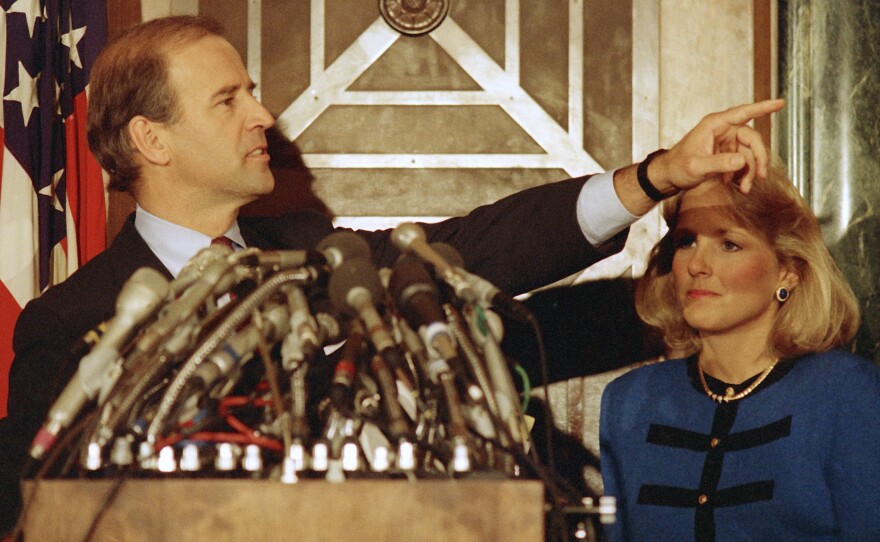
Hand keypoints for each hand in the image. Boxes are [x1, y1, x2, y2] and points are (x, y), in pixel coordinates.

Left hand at [650, 98, 784, 193]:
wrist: (669, 177)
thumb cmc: (677, 167)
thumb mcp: (697, 167)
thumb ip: (719, 163)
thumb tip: (742, 161)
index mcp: (714, 125)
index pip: (743, 113)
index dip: (763, 107)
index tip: (781, 103)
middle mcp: (722, 130)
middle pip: (752, 139)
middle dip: (758, 158)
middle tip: (760, 176)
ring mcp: (726, 142)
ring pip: (749, 153)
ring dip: (750, 171)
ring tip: (745, 188)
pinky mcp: (726, 154)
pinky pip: (743, 161)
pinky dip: (742, 174)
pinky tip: (733, 183)